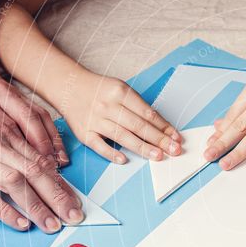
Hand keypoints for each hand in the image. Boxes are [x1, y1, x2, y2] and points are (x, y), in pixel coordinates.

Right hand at [0, 77, 81, 232]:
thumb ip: (4, 143)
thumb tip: (26, 166)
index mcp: (3, 133)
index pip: (40, 160)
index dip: (60, 183)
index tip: (75, 200)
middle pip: (36, 172)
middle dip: (59, 197)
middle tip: (75, 217)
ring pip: (16, 183)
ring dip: (38, 206)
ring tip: (53, 224)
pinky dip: (4, 209)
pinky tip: (20, 222)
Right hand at [63, 75, 180, 163]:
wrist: (68, 86)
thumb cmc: (99, 90)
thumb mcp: (120, 89)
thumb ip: (138, 106)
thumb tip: (161, 127)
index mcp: (120, 92)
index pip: (147, 113)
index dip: (164, 126)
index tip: (176, 137)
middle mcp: (108, 106)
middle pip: (138, 125)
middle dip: (159, 139)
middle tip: (174, 150)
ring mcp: (95, 120)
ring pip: (122, 136)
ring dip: (142, 147)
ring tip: (158, 156)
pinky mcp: (84, 132)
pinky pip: (99, 145)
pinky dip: (111, 153)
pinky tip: (124, 159)